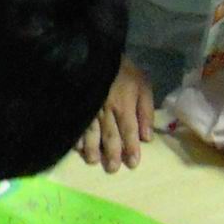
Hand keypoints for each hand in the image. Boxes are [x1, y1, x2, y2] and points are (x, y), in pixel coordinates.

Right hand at [76, 57, 153, 173]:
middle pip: (110, 136)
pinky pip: (76, 124)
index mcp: (124, 105)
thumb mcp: (142, 85)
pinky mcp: (77, 105)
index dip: (131, 149)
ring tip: (93, 162)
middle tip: (113, 169)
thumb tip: (147, 137)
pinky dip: (76, 136)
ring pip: (92, 133)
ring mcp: (90, 109)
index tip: (133, 164)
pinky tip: (76, 148)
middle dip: (112, 153)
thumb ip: (146, 110)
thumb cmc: (123, 71)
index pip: (129, 131)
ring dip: (93, 149)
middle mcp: (107, 111)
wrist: (96, 54)